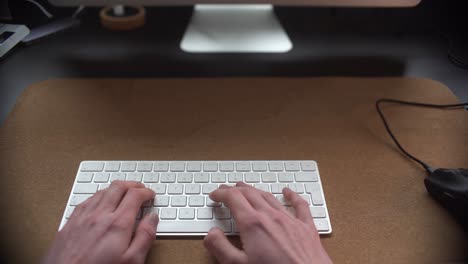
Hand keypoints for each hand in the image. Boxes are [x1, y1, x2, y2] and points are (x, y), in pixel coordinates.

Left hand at [43, 181, 157, 263]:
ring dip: (116, 188)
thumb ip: (145, 237)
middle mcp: (99, 215)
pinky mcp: (69, 224)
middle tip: (140, 189)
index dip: (146, 192)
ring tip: (123, 193)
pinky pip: (86, 200)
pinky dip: (99, 196)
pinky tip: (100, 202)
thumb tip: (152, 218)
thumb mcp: (132, 262)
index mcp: (117, 224)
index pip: (135, 195)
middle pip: (118, 187)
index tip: (150, 196)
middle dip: (132, 185)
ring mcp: (82, 218)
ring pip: (101, 191)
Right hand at [204, 182, 331, 263]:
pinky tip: (287, 192)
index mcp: (253, 225)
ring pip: (270, 197)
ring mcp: (290, 220)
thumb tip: (211, 234)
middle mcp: (272, 217)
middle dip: (235, 190)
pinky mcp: (306, 228)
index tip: (215, 195)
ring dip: (256, 190)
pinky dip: (292, 195)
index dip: (221, 194)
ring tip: (246, 188)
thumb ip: (221, 249)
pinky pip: (299, 205)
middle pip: (250, 194)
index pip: (233, 199)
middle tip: (226, 190)